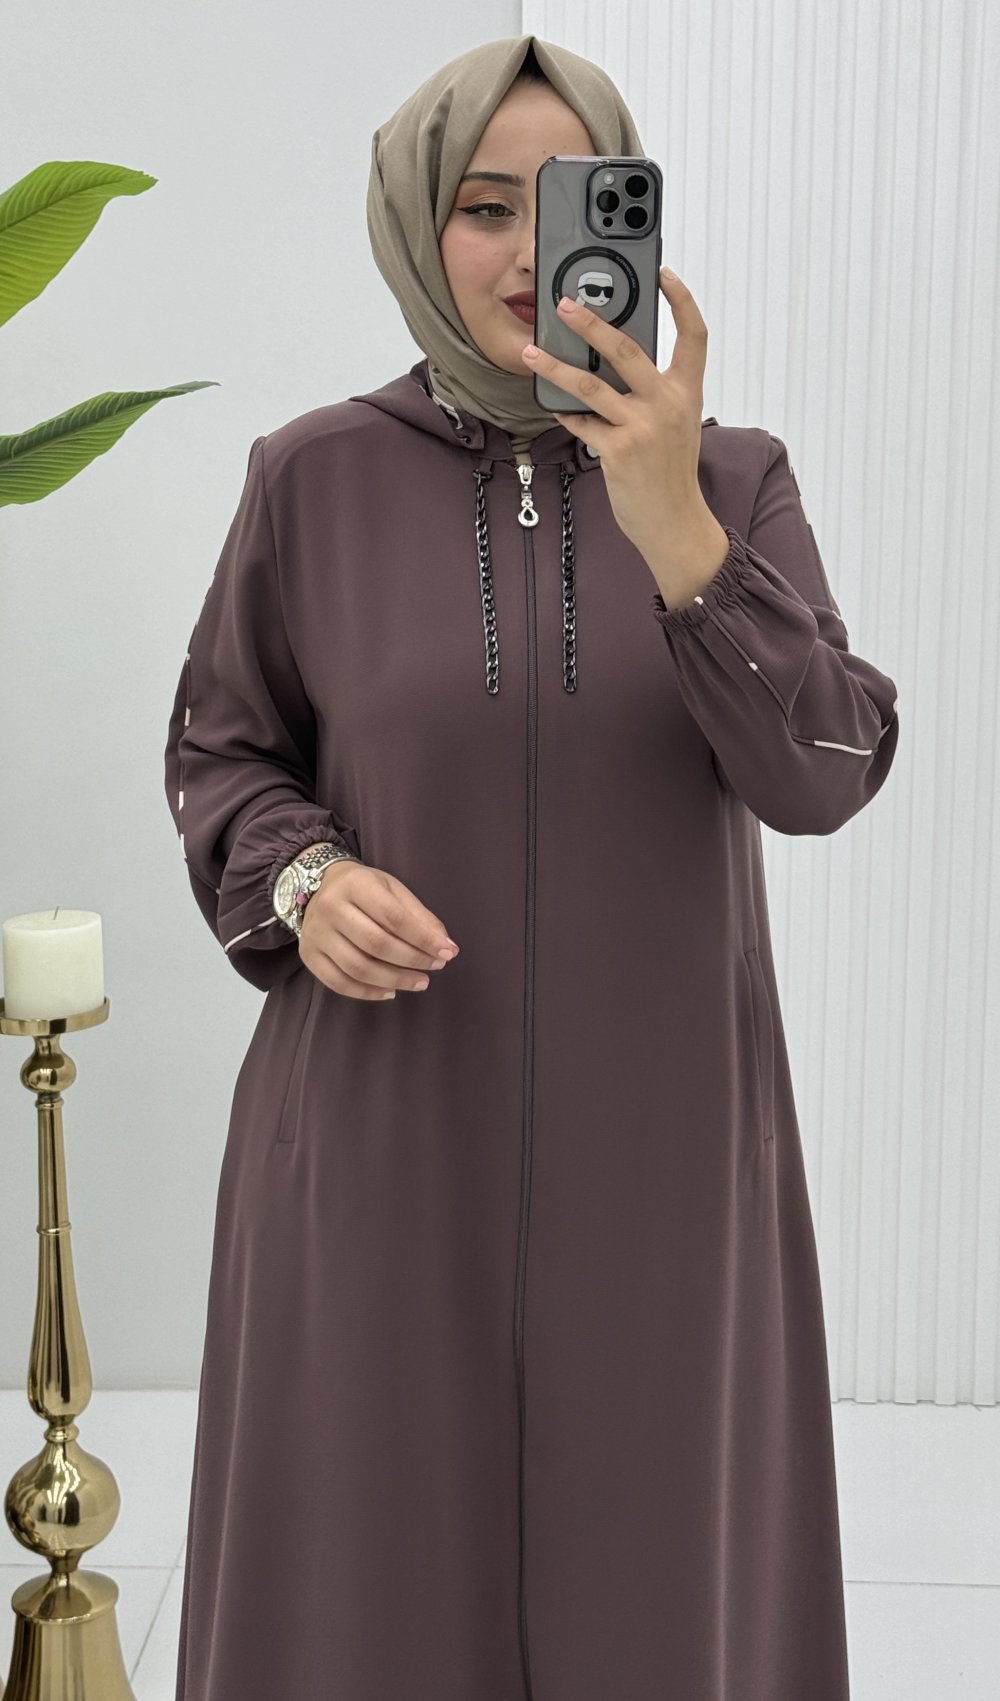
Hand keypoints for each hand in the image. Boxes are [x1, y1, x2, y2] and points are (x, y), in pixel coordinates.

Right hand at [299, 860, 458, 1000]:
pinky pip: (338, 982)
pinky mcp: (308, 954)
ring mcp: (316, 933)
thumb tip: (445, 945)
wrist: (319, 885)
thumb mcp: (392, 889)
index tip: (446, 952)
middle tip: (435, 968)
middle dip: (411, 960)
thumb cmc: (364, 888)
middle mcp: (331, 907)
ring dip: (394, 980)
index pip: (394, 917)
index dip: (423, 938)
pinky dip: (367, 993)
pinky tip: (390, 992)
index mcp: (355, 884)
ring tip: (419, 982)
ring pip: (357, 967)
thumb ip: (418, 915)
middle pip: (376, 944)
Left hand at [521, 267, 715, 562]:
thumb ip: (654, 393)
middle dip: (592, 322)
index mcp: (687, 392)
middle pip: (627, 349)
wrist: (674, 522)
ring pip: (591, 385)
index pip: (694, 335)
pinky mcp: (619, 451)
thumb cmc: (670, 473)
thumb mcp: (676, 425)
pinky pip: (582, 423)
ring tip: (531, 353)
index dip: (681, 300)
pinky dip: (564, 413)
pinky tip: (552, 404)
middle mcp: (667, 404)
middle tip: (564, 305)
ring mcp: (643, 427)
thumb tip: (612, 363)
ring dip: (556, 367)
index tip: (662, 274)